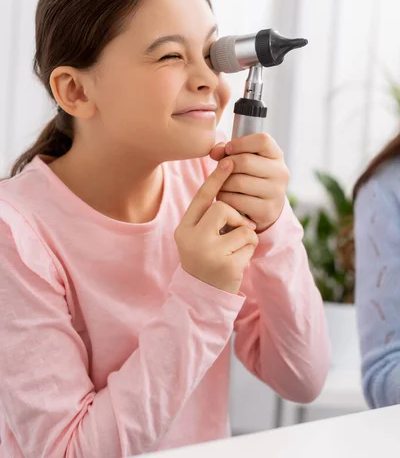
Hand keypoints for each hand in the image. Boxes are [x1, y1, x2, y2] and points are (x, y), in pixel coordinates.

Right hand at [175, 158, 258, 294]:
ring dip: (245, 236)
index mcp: (184, 228)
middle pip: (222, 207)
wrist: (202, 296)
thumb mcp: (198, 236)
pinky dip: (249, 250)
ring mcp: (209, 253)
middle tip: (236, 229)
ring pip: (241, 226)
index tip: (228, 161)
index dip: (216, 178)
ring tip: (236, 249)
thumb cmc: (204, 259)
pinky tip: (239, 261)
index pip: (201, 197)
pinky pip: (249, 244)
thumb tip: (227, 186)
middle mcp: (192, 239)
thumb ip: (207, 216)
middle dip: (235, 216)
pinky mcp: (226, 266)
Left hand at [209, 133, 289, 232]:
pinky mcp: (267, 211)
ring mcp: (276, 193)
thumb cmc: (248, 177)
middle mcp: (281, 173)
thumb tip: (214, 152)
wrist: (264, 208)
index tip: (228, 149)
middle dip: (225, 165)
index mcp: (276, 156)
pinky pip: (236, 201)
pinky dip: (225, 198)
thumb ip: (226, 151)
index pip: (262, 140)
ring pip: (238, 182)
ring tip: (221, 185)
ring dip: (222, 183)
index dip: (240, 142)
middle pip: (245, 161)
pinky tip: (225, 197)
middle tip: (220, 171)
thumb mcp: (242, 160)